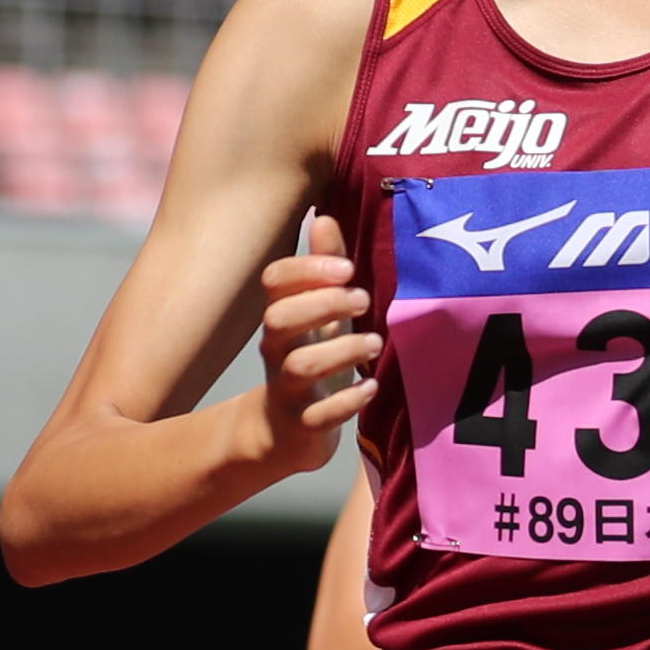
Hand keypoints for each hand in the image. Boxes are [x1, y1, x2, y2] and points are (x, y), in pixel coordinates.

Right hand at [251, 210, 380, 473]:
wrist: (286, 433)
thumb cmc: (311, 361)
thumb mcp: (320, 314)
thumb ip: (324, 270)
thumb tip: (324, 216)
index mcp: (282, 317)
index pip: (274, 281)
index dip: (307, 269)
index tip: (347, 269)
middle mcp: (277, 350)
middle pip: (278, 318)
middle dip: (323, 304)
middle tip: (364, 301)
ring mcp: (287, 389)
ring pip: (300, 366)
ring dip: (342, 351)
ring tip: (374, 344)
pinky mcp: (302, 425)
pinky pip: (318, 415)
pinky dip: (347, 401)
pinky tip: (371, 389)